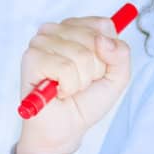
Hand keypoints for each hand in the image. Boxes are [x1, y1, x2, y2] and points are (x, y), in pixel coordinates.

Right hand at [14, 15, 131, 153]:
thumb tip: (103, 40)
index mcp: (75, 29)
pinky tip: (59, 90)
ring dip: (82, 80)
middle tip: (81, 81)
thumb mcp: (117, 76)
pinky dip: (69, 86)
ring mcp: (41, 42)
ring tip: (69, 87)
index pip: (104, 26)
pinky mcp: (32, 58)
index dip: (107, 53)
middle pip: (94, 38)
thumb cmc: (87, 100)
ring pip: (82, 55)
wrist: (66, 127)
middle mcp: (55, 30)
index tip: (96, 69)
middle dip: (95, 69)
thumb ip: (121, 54)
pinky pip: (66, 68)